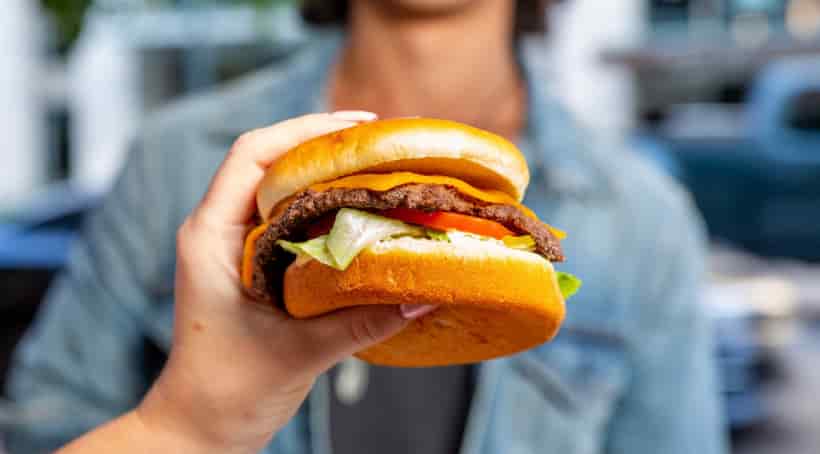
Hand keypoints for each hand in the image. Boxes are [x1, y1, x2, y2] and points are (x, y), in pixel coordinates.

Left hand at [128, 112, 433, 452]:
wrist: (199, 428)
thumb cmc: (228, 392)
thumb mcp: (301, 352)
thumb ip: (362, 322)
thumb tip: (425, 295)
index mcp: (210, 237)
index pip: (252, 156)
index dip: (304, 130)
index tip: (358, 127)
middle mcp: (217, 231)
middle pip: (269, 162)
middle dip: (323, 145)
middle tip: (382, 144)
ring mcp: (232, 246)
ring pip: (279, 187)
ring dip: (325, 173)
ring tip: (378, 168)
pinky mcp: (251, 265)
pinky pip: (288, 218)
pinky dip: (324, 206)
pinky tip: (360, 212)